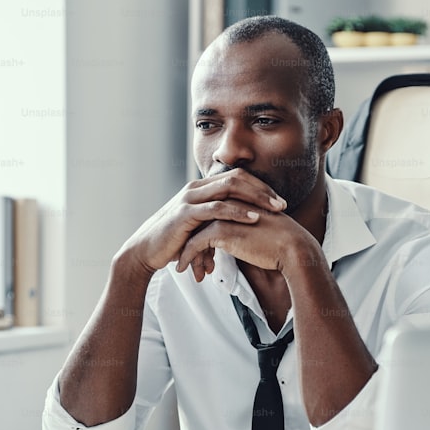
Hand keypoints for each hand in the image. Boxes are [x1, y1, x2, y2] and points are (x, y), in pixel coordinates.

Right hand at [120, 169, 286, 278]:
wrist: (146, 251)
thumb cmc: (174, 241)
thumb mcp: (199, 227)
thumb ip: (217, 222)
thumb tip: (239, 227)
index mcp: (202, 188)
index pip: (237, 177)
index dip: (260, 187)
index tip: (279, 201)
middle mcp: (196, 188)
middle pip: (237, 178)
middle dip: (263, 190)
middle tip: (283, 204)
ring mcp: (190, 198)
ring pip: (229, 188)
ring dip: (256, 199)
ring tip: (275, 210)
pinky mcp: (185, 213)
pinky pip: (216, 208)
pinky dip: (237, 212)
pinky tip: (254, 219)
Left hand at [175, 208, 322, 275]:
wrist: (294, 249)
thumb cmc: (282, 243)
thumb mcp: (260, 230)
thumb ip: (246, 228)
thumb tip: (239, 241)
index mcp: (237, 200)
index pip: (210, 215)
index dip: (201, 233)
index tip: (198, 252)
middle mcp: (227, 203)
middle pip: (198, 222)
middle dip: (190, 243)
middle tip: (187, 263)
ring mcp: (223, 215)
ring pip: (194, 233)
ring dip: (188, 254)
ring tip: (187, 271)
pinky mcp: (221, 230)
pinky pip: (195, 244)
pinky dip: (188, 258)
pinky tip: (187, 271)